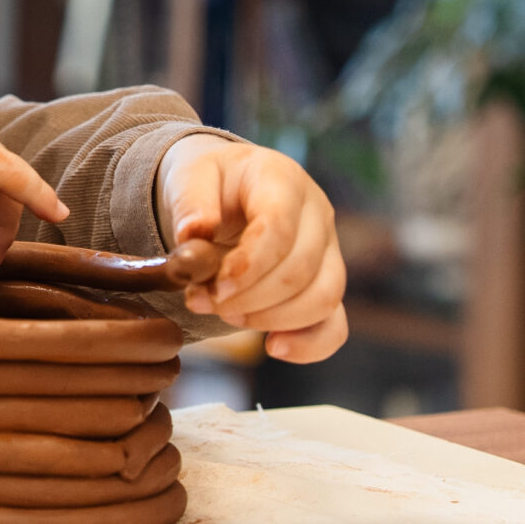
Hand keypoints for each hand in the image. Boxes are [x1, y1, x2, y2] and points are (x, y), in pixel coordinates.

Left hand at [159, 134, 346, 362]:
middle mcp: (317, 213)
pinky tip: (273, 347)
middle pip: (300, 269)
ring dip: (271, 319)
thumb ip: (190, 202)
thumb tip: (193, 234)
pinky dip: (309, 345)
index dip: (249, 266)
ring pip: (323, 298)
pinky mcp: (326, 284)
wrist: (224, 191)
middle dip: (249, 298)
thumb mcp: (189, 176)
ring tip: (225, 314)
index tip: (214, 287)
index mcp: (283, 179)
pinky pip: (335, 325)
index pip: (280, 228)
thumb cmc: (208, 183)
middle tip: (201, 301)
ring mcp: (328, 251)